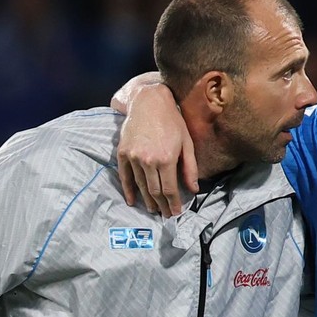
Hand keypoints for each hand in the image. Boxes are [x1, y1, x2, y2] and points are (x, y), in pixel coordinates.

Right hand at [116, 83, 195, 216]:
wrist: (148, 102)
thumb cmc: (172, 121)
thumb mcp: (187, 143)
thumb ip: (190, 168)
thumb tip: (193, 189)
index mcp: (166, 158)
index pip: (169, 190)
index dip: (173, 203)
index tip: (175, 212)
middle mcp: (148, 160)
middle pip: (154, 191)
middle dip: (161, 205)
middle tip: (165, 215)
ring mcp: (133, 157)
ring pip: (140, 186)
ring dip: (147, 201)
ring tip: (153, 210)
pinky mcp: (122, 153)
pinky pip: (124, 176)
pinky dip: (128, 190)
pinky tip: (133, 200)